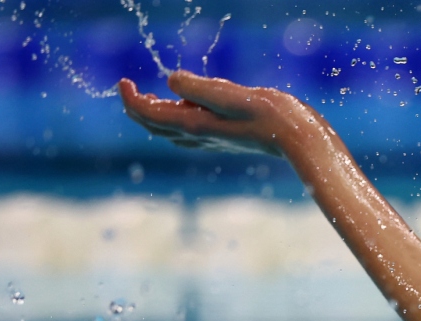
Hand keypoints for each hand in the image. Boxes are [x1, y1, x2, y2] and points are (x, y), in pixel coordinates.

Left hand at [119, 71, 289, 155]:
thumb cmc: (268, 115)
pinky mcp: (224, 137)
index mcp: (195, 125)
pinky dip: (175, 118)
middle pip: (155, 126)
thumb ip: (197, 87)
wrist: (297, 138)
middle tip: (129, 87)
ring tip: (150, 97)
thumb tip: (171, 81)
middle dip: (137, 108)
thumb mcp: (230, 94)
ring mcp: (211, 139)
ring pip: (170, 131)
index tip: (123, 80)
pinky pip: (188, 131)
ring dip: (155, 115)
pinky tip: (186, 107)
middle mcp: (199, 136)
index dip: (130, 98)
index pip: (149, 114)